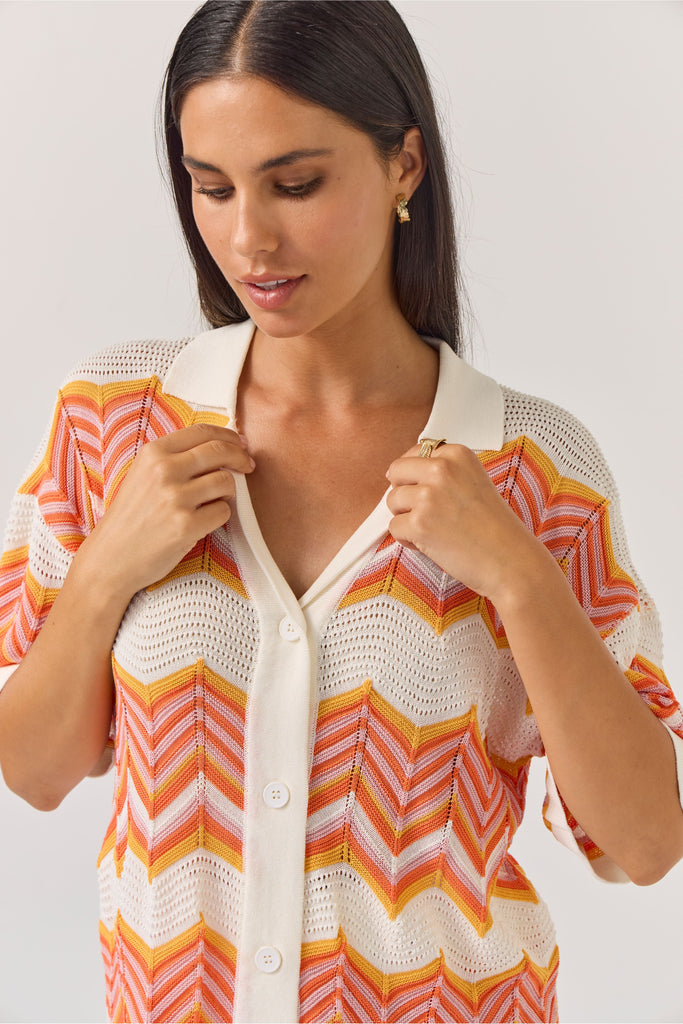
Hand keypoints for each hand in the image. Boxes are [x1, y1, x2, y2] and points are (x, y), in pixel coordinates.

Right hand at [82, 424, 254, 598]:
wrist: (111, 557)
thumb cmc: (132, 517)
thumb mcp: (144, 475)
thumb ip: (176, 458)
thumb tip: (222, 444)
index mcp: (153, 453)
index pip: (203, 431)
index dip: (228, 435)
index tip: (239, 443)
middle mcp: (164, 471)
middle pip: (220, 451)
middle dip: (240, 457)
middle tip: (247, 466)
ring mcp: (175, 498)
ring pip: (226, 481)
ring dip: (229, 491)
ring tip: (215, 500)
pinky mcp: (186, 525)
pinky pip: (224, 511)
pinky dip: (220, 516)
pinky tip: (204, 521)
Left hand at [385, 442, 545, 602]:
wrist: (512, 561)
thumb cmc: (495, 528)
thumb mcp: (473, 482)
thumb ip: (444, 474)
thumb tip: (400, 473)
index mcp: (457, 455)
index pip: (414, 454)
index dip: (416, 477)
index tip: (431, 494)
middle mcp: (442, 469)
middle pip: (396, 472)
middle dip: (405, 494)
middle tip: (427, 513)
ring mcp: (429, 495)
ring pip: (392, 501)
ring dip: (406, 518)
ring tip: (434, 530)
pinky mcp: (420, 523)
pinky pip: (394, 527)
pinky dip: (408, 540)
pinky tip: (433, 544)